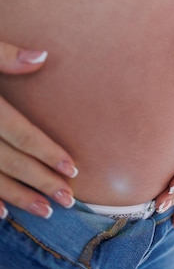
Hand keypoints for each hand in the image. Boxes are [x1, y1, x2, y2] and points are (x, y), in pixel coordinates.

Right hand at [0, 41, 76, 218]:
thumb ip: (5, 55)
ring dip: (16, 196)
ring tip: (44, 210)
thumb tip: (42, 57)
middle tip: (68, 199)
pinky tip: (0, 212)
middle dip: (40, 181)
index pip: (20, 133)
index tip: (72, 168)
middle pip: (9, 160)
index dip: (47, 152)